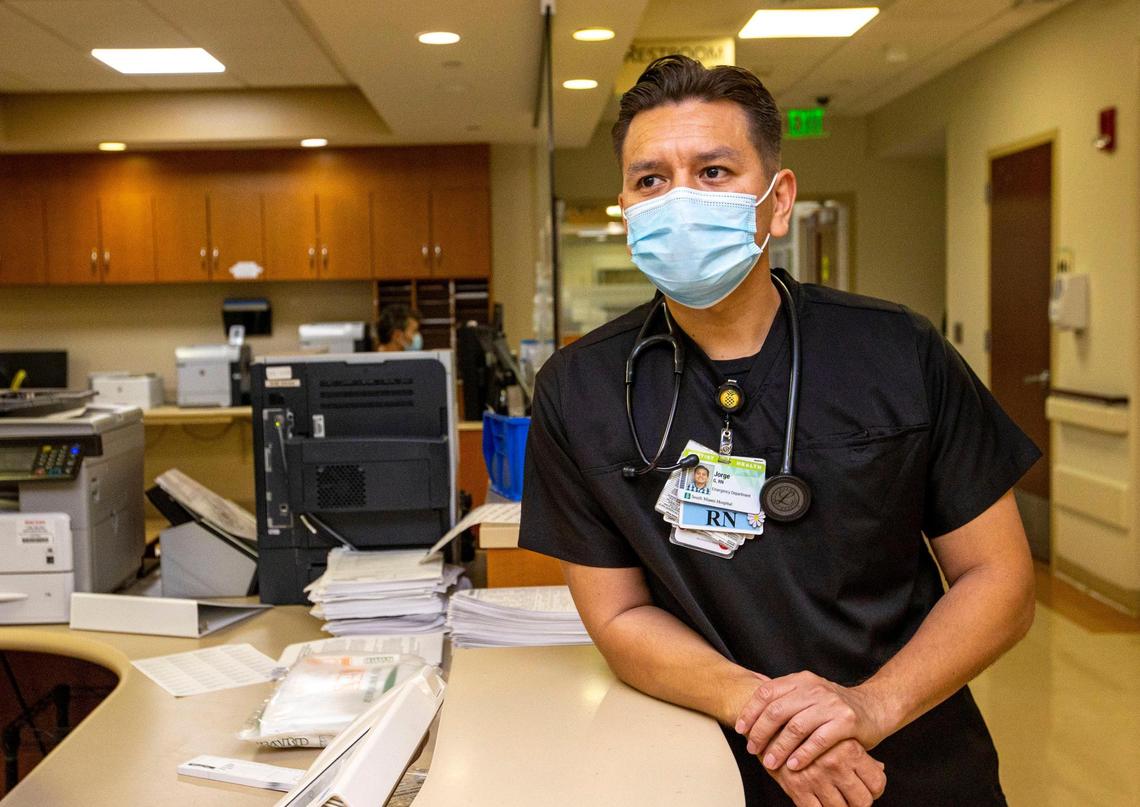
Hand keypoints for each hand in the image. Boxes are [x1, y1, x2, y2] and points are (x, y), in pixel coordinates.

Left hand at [735, 671, 889, 772]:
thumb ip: (785, 700)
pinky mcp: (846, 721)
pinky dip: (803, 754)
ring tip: (769, 763)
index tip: (740, 729)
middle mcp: (814, 688)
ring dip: (779, 747)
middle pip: (777, 710)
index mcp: (801, 680)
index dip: (750, 711)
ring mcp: (831, 703)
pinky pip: (819, 740)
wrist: (875, 707)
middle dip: (760, 732)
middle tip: (751, 749)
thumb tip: (749, 714)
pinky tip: (794, 766)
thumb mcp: (809, 695)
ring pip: (796, 727)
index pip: (767, 692)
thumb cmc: (835, 706)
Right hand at [767, 738, 885, 806]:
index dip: (875, 789)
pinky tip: (819, 801)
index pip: (877, 781)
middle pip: (863, 801)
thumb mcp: (837, 734)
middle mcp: (835, 763)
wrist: (769, 724)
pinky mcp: (796, 788)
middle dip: (859, 802)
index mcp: (850, 748)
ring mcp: (816, 777)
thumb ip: (859, 753)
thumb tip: (880, 768)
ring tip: (834, 796)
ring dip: (840, 806)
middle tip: (852, 796)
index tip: (867, 789)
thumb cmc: (807, 729)